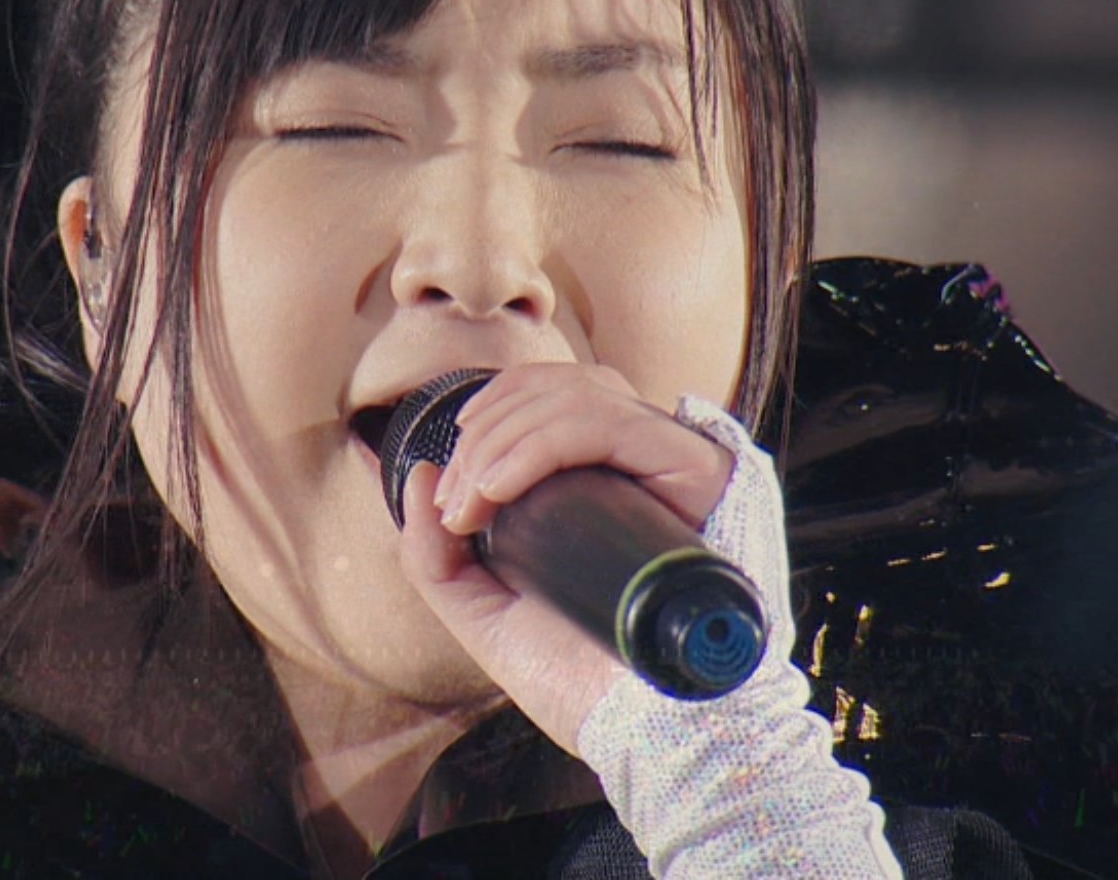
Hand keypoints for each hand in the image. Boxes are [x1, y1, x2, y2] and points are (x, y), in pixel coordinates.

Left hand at [393, 363, 736, 756]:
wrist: (635, 729)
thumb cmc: (577, 676)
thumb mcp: (484, 611)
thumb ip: (437, 554)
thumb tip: (420, 471)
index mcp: (608, 479)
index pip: (549, 394)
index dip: (487, 419)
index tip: (447, 497)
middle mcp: (645, 461)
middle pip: (558, 387)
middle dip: (484, 436)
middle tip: (454, 508)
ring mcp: (673, 463)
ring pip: (580, 395)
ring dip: (502, 439)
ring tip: (473, 504)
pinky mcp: (697, 473)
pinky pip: (610, 424)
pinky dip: (540, 444)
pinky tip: (499, 489)